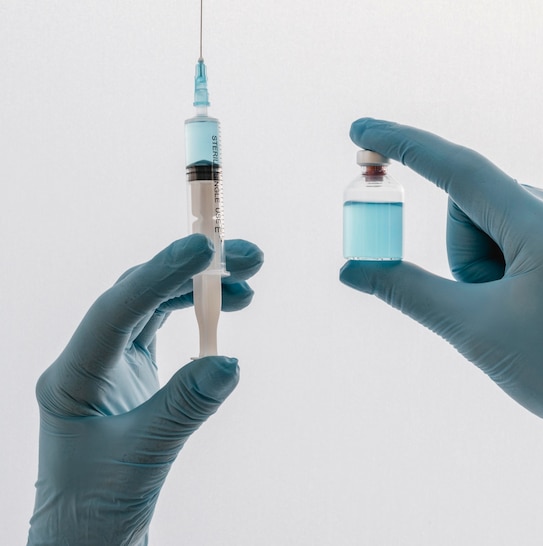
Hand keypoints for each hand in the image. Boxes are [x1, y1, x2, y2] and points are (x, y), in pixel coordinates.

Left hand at [28, 234, 262, 544]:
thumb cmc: (98, 507)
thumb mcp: (143, 458)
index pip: (116, 310)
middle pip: (139, 295)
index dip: (161, 274)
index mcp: (73, 377)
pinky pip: (163, 327)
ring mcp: (111, 363)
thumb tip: (230, 362)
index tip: (206, 249)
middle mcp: (89, 360)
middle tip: (246, 256)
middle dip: (191, 270)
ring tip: (247, 281)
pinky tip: (226, 310)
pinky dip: (195, 313)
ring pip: (153, 306)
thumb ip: (185, 407)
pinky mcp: (133, 372)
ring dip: (198, 287)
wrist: (90, 538)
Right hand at [340, 118, 542, 511]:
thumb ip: (404, 289)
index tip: (361, 129)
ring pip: (498, 215)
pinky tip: (536, 298)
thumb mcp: (472, 329)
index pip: (459, 169)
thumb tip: (351, 269)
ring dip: (486, 256)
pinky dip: (510, 254)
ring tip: (517, 306)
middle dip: (464, 250)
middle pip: (474, 203)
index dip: (403, 145)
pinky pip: (525, 224)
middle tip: (486, 300)